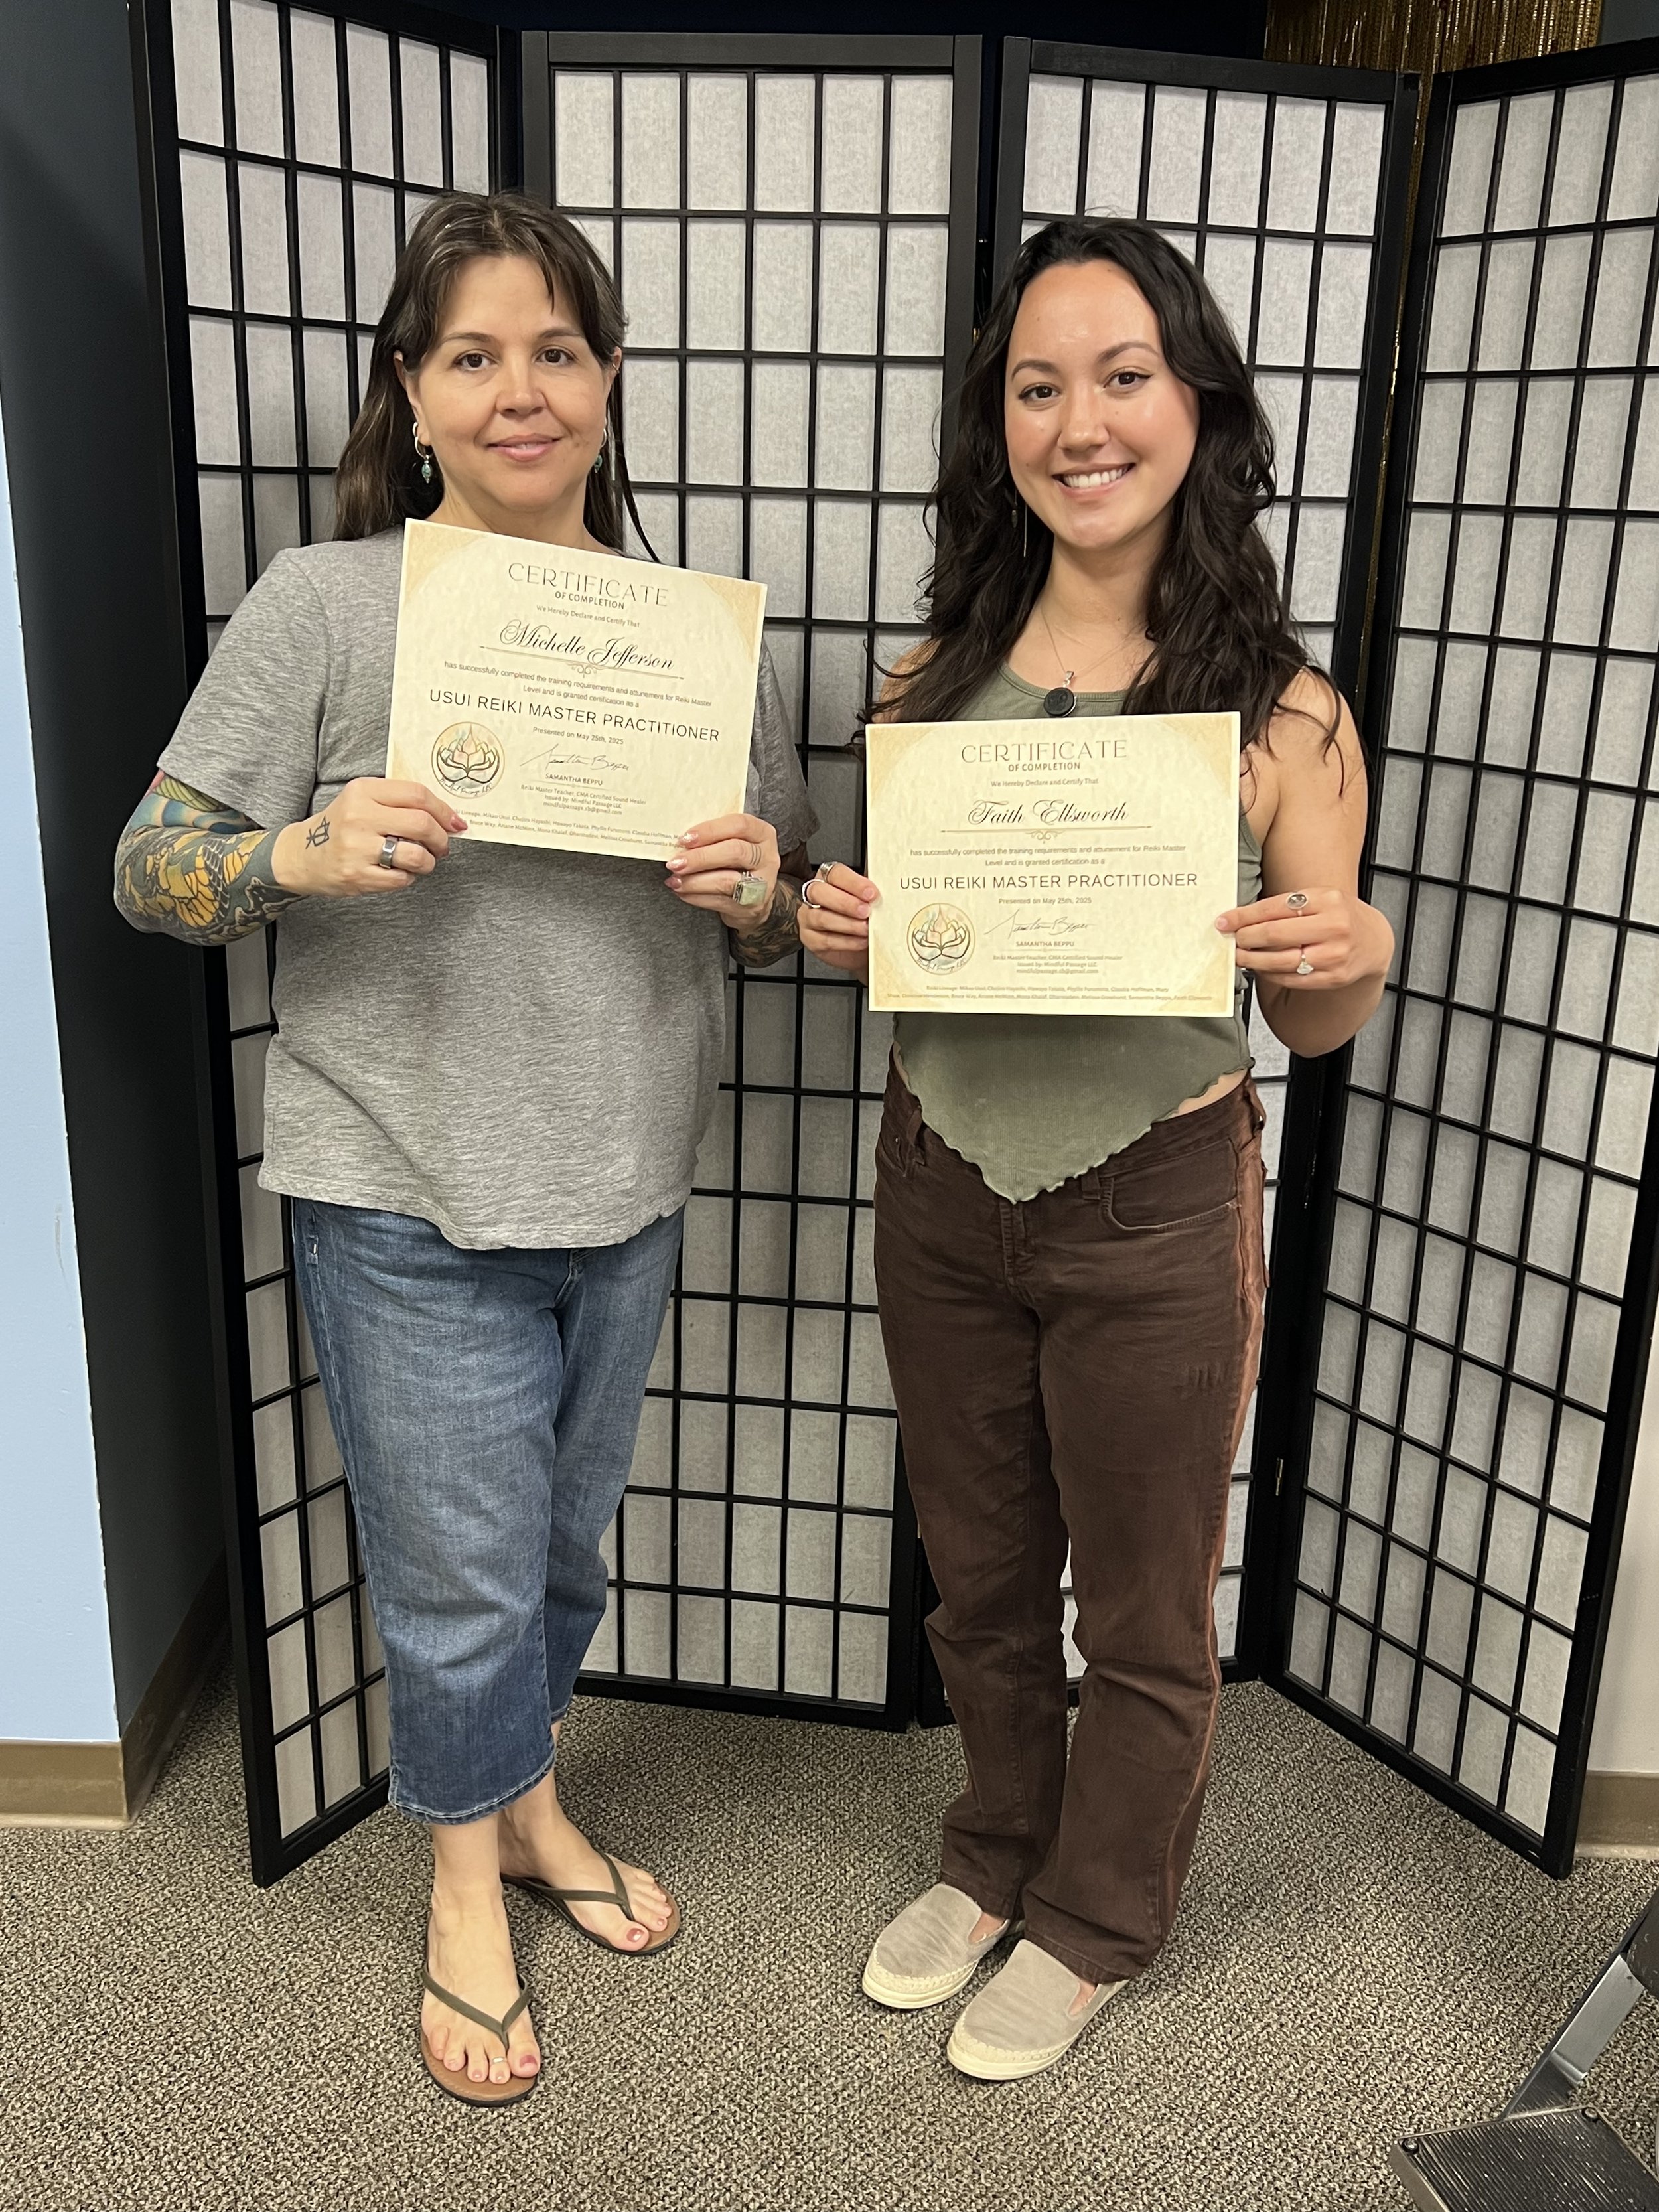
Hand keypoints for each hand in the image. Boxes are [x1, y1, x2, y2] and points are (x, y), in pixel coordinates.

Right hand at [272, 779, 463, 896]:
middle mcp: (359, 816)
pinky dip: (408, 877)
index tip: (455, 823)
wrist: (301, 855)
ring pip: (416, 855)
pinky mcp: (357, 875)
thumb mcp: (361, 800)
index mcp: (363, 791)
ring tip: (423, 861)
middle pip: (422, 824)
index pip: (417, 795)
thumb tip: (446, 816)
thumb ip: (398, 802)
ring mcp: (357, 848)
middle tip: (442, 846)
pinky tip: (398, 872)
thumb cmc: (340, 827)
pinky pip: (401, 879)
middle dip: (441, 838)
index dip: (444, 810)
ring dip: (429, 861)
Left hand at [665, 814, 780, 932]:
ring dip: (694, 881)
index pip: (739, 825)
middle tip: (675, 862)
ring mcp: (762, 884)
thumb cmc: (738, 862)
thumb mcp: (735, 841)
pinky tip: (681, 891)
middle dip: (700, 857)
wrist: (757, 897)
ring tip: (674, 879)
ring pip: (725, 881)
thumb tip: (680, 842)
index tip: (684, 838)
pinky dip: (695, 896)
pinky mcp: (751, 907)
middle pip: (734, 852)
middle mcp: (767, 858)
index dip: (710, 830)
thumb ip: (714, 837)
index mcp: (763, 833)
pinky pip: (718, 901)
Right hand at [796, 863, 878, 975]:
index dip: (854, 883)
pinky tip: (861, 940)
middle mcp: (814, 895)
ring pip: (821, 918)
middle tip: (866, 911)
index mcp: (828, 878)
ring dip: (848, 924)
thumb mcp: (868, 900)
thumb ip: (872, 893)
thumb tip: (888, 890)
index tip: (872, 894)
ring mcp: (808, 917)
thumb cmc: (863, 916)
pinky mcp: (810, 939)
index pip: (835, 873)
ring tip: (866, 928)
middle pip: (820, 892)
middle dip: (846, 903)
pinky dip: (847, 942)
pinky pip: (825, 940)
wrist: (861, 944)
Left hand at [1215, 887, 1389, 988]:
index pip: (1275, 908)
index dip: (1244, 916)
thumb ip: (1285, 905)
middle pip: (1275, 935)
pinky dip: (1270, 974)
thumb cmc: (1340, 915)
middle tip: (1231, 940)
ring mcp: (1334, 955)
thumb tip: (1241, 918)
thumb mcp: (1319, 898)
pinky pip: (1291, 979)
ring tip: (1240, 956)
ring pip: (1280, 961)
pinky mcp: (1332, 978)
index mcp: (1327, 900)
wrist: (1374, 941)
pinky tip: (1260, 968)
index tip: (1224, 921)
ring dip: (1253, 960)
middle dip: (1245, 939)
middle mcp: (1333, 927)